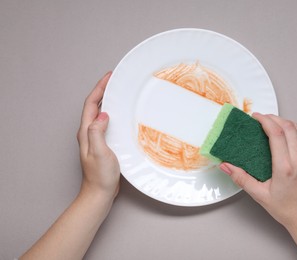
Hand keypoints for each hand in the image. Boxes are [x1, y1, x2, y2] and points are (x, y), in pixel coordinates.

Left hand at [77, 71, 119, 199]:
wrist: (100, 193)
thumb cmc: (100, 176)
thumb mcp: (99, 152)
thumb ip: (97, 132)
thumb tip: (102, 114)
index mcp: (86, 132)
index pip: (91, 104)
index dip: (99, 89)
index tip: (109, 77)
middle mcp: (88, 133)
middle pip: (94, 106)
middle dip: (103, 91)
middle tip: (114, 81)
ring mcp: (95, 138)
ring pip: (99, 113)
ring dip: (107, 101)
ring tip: (117, 92)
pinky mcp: (103, 144)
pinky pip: (106, 123)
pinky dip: (112, 113)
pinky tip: (121, 115)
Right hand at [220, 113, 296, 258]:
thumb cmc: (287, 210)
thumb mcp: (260, 195)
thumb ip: (241, 178)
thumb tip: (226, 166)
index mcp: (285, 167)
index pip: (277, 134)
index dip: (265, 121)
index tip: (256, 117)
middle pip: (288, 127)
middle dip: (273, 118)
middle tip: (261, 118)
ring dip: (286, 121)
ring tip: (273, 123)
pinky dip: (295, 129)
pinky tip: (286, 134)